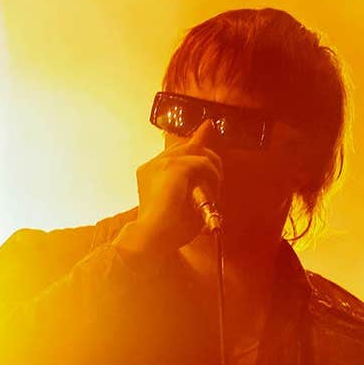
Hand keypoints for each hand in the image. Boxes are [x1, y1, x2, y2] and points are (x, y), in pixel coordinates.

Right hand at [118, 119, 224, 256]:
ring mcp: (162, 163)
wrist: (152, 236)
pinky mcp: (174, 167)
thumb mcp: (179, 209)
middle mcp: (152, 165)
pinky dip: (212, 176)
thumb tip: (210, 190)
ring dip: (211, 171)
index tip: (206, 128)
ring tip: (214, 192)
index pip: (174, 152)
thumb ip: (190, 193)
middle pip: (186, 146)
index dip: (192, 142)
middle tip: (215, 162)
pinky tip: (212, 192)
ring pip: (196, 152)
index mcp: (148, 174)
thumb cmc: (166, 232)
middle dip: (205, 151)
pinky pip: (202, 163)